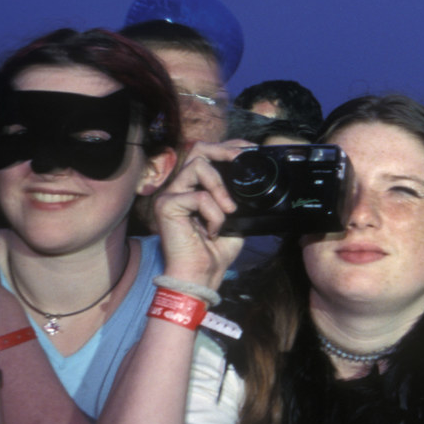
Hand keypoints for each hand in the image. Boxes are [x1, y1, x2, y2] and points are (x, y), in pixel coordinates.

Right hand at [154, 141, 246, 287]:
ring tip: (230, 210)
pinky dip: (214, 213)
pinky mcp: (166, 205)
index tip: (250, 150)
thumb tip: (257, 179)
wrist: (202, 275)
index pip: (207, 153)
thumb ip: (238, 197)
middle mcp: (179, 187)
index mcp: (194, 187)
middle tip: (242, 161)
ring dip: (220, 186)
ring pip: (198, 165)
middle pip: (198, 149)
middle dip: (224, 150)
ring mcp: (170, 194)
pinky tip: (214, 230)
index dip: (229, 147)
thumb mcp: (236, 218)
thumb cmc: (216, 251)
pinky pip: (199, 196)